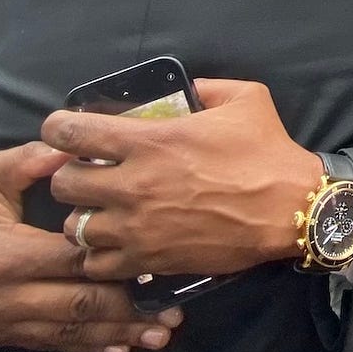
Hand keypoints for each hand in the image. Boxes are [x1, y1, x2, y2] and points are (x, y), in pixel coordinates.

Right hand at [0, 143, 181, 351]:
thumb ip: (30, 160)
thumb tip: (67, 148)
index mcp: (8, 254)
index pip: (72, 260)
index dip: (115, 259)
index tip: (155, 256)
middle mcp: (9, 296)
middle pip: (79, 305)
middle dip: (130, 309)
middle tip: (173, 312)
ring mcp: (7, 322)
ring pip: (71, 333)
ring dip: (119, 335)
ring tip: (161, 335)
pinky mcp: (6, 338)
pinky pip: (54, 346)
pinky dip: (91, 348)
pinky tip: (123, 349)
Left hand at [44, 79, 324, 280]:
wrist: (293, 209)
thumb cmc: (267, 152)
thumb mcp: (244, 98)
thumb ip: (208, 87)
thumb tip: (189, 88)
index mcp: (149, 140)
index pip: (72, 133)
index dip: (59, 128)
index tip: (66, 131)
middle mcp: (134, 184)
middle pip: (64, 184)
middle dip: (70, 175)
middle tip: (89, 174)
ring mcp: (139, 227)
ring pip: (75, 228)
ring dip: (83, 217)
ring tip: (100, 213)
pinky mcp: (151, 260)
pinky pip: (99, 264)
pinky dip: (100, 255)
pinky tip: (115, 244)